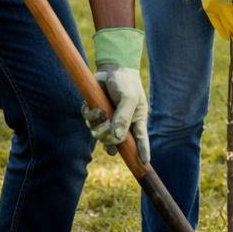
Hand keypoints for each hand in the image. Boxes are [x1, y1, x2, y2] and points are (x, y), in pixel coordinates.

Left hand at [86, 26, 148, 160]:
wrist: (111, 69)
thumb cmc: (126, 83)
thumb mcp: (128, 98)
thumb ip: (123, 118)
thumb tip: (117, 138)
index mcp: (136, 120)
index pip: (141, 139)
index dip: (142, 151)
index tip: (144, 163)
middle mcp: (122, 122)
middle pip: (114, 141)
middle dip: (107, 137)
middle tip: (104, 128)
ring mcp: (108, 119)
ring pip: (99, 134)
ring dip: (96, 126)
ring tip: (99, 112)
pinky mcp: (96, 114)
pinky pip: (89, 123)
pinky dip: (88, 117)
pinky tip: (91, 107)